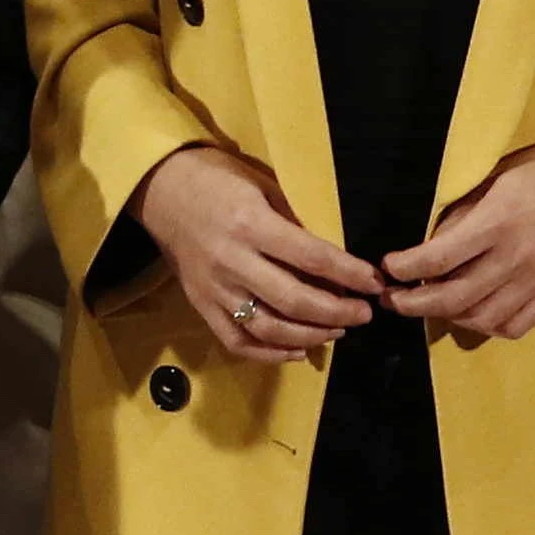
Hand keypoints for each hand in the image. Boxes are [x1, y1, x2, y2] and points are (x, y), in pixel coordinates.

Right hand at [133, 145, 380, 367]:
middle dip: (336, 311)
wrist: (159, 190)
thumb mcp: (261, 185)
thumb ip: (293, 221)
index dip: (348, 273)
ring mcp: (214, 289)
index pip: (310, 256)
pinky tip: (298, 352)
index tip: (375, 283)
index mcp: (251, 225)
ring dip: (309, 336)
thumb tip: (332, 257)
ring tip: (338, 331)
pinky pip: (237, 341)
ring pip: (268, 328)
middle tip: (364, 314)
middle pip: (292, 299)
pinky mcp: (200, 306)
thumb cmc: (217, 179)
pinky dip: (269, 354)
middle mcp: (233, 262)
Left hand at [384, 127, 534, 340]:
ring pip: (481, 319)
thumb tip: (431, 243)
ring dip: (448, 316)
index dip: (405, 269)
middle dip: (412, 304)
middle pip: (453, 298)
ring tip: (433, 304)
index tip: (388, 268)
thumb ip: (465, 212)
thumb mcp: (500, 176)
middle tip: (393, 299)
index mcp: (500, 219)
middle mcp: (518, 256)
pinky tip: (476, 312)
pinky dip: (487, 325)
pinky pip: (514, 326)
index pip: (438, 258)